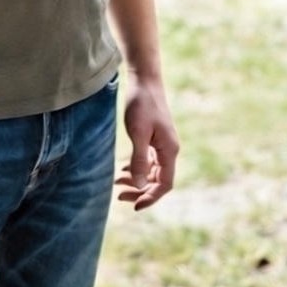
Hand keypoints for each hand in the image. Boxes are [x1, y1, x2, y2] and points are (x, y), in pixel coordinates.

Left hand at [115, 75, 178, 210]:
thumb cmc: (142, 104)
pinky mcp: (155, 138)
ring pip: (152, 171)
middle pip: (158, 180)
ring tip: (117, 183)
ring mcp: (162, 144)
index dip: (151, 197)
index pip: (165, 184)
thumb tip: (139, 186)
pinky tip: (123, 170)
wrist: (145, 81)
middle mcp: (169, 150)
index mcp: (169, 150)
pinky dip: (137, 168)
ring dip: (137, 180)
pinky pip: (148, 161)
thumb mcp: (138, 133)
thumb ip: (139, 160)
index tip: (134, 206)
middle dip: (140, 190)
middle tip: (119, 194)